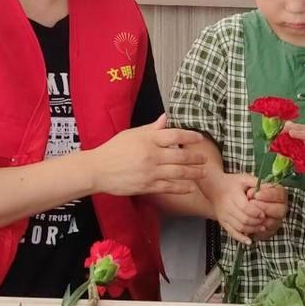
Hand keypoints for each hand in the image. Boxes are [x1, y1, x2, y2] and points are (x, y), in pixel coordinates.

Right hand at [90, 114, 206, 196]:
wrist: (98, 170)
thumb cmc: (114, 149)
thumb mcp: (131, 134)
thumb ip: (151, 128)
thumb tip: (166, 118)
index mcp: (148, 139)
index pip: (175, 136)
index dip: (190, 137)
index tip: (199, 138)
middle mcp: (152, 155)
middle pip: (181, 156)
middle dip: (196, 158)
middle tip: (205, 159)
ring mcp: (150, 172)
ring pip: (178, 173)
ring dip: (194, 173)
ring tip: (203, 173)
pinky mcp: (147, 186)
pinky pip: (169, 187)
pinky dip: (181, 187)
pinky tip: (190, 187)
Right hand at [207, 173, 266, 244]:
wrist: (214, 187)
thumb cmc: (232, 182)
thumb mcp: (244, 178)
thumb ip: (256, 183)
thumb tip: (270, 188)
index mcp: (232, 195)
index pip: (246, 208)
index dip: (256, 212)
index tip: (264, 213)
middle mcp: (227, 207)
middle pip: (244, 219)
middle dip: (257, 222)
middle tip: (265, 221)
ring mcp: (223, 216)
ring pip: (240, 227)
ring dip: (252, 229)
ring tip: (262, 227)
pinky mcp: (222, 222)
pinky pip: (232, 233)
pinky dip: (241, 238)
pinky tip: (249, 241)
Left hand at [247, 183, 287, 240]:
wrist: (239, 204)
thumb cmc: (246, 190)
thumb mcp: (248, 181)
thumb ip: (253, 185)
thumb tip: (253, 193)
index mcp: (280, 194)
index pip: (280, 194)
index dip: (269, 195)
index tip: (256, 194)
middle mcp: (281, 208)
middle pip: (280, 210)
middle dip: (264, 207)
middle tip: (251, 203)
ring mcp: (276, 220)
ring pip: (271, 223)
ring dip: (258, 218)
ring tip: (246, 212)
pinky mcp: (269, 231)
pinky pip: (264, 233)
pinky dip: (255, 228)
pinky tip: (246, 222)